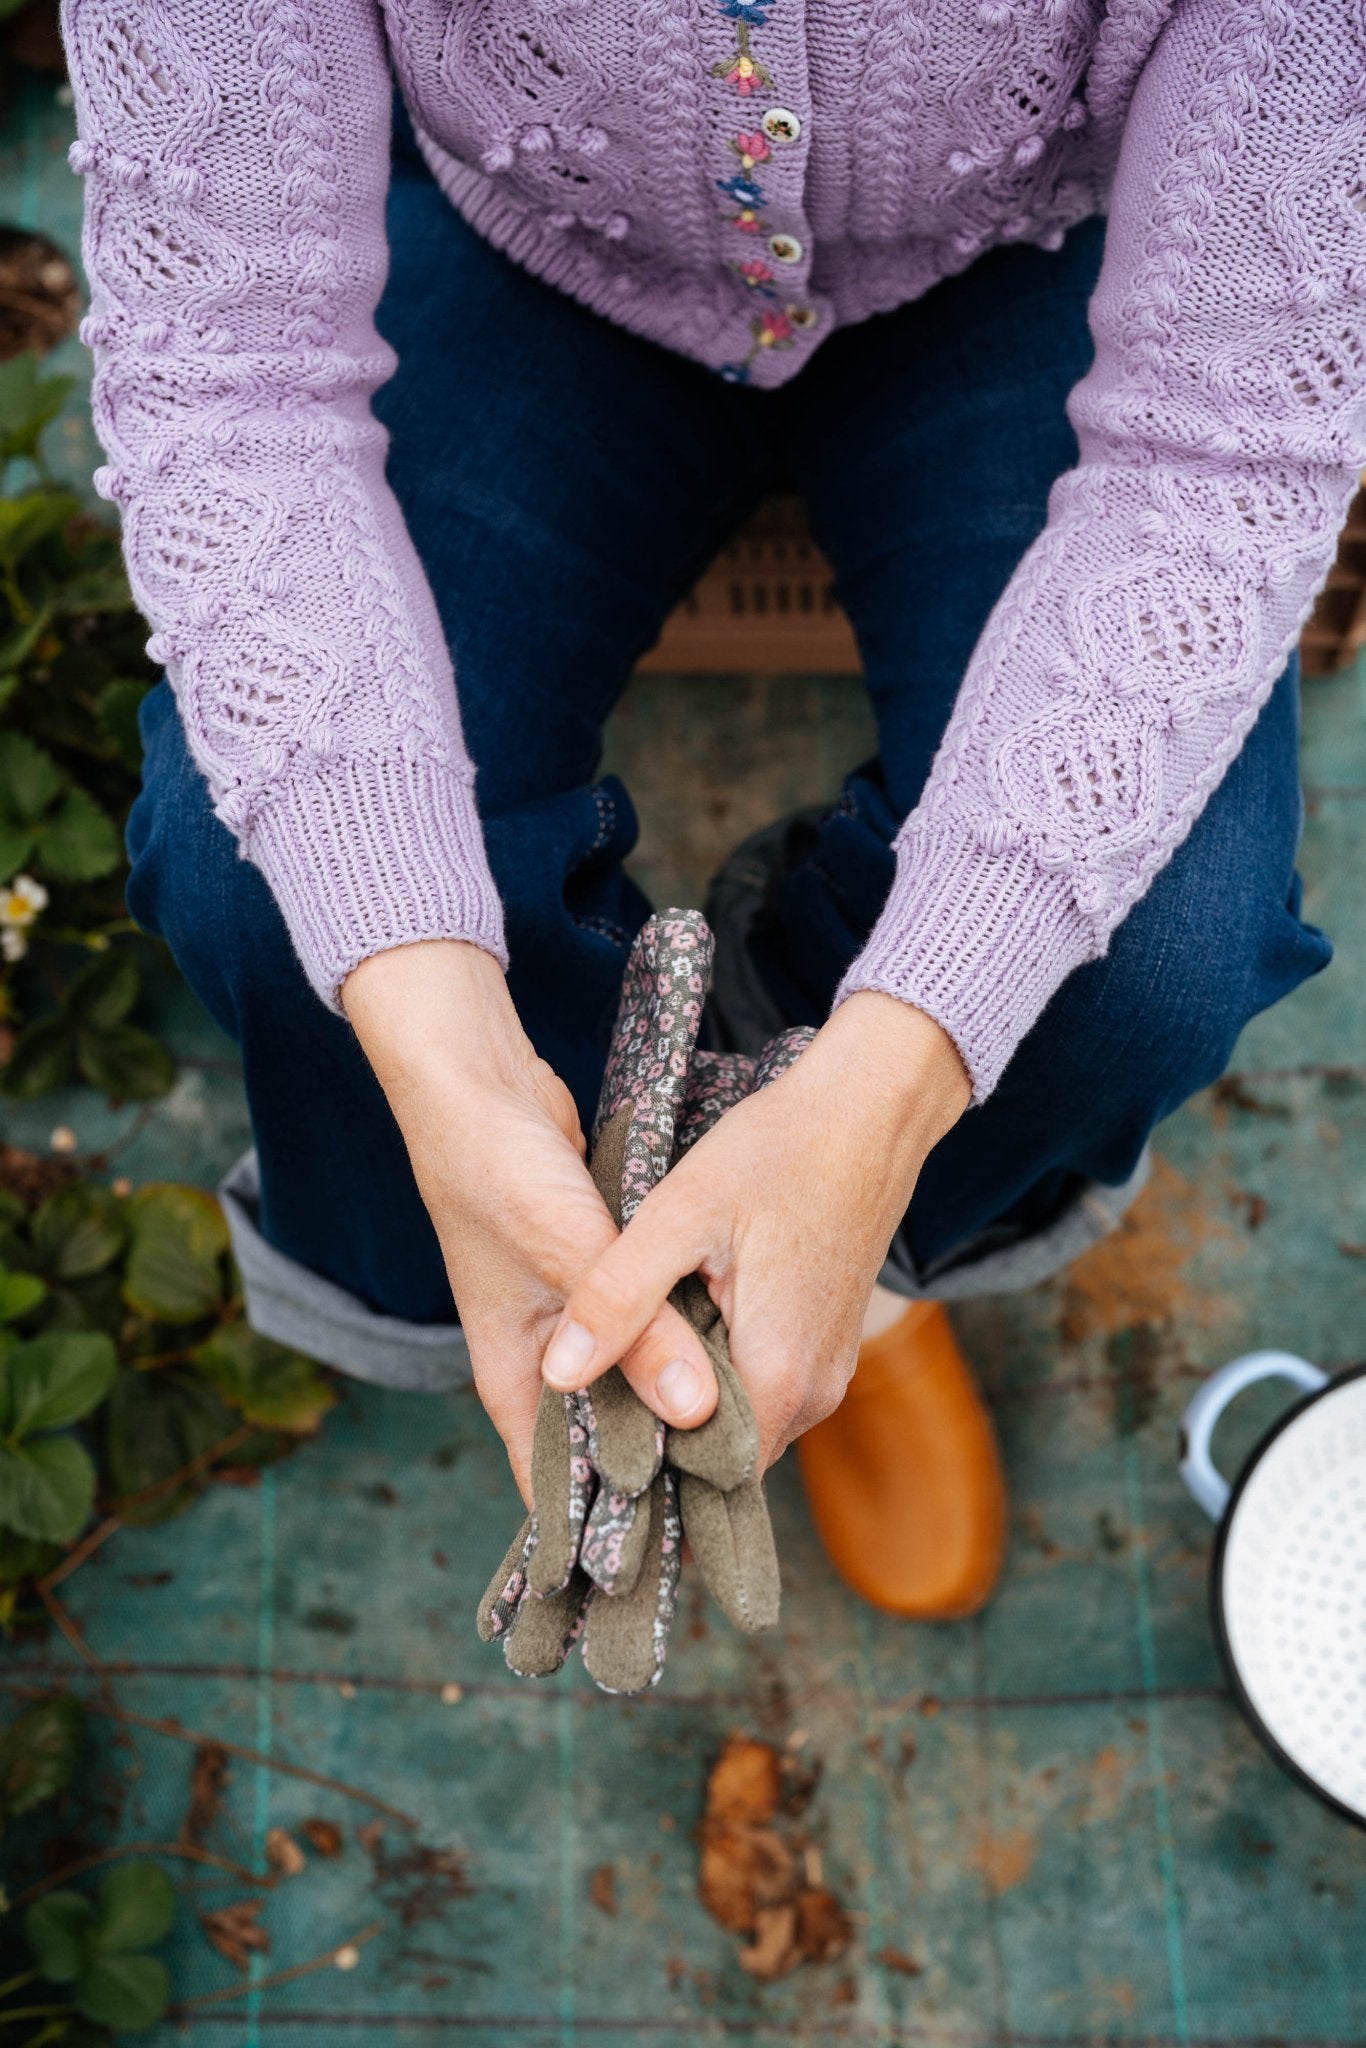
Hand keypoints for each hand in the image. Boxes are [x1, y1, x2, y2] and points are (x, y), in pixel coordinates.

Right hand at [342, 941, 719, 1501]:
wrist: (475, 1086)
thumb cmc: (497, 1173)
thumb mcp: (571, 1253)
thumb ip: (637, 1331)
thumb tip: (698, 1412)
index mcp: (514, 1379)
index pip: (561, 1487)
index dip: (616, 1531)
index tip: (683, 1568)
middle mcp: (542, 1363)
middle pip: (609, 1444)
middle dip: (664, 1475)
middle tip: (741, 1511)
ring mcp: (572, 1325)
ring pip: (636, 1388)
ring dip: (680, 1408)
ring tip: (755, 1448)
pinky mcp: (600, 1283)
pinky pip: (648, 1338)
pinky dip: (681, 1352)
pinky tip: (737, 1364)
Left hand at [540, 993, 970, 1467]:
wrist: (871, 1110)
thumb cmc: (779, 1151)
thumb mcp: (679, 1214)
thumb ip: (618, 1297)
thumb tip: (559, 1374)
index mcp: (777, 1378)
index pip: (697, 1479)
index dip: (634, 1471)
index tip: (578, 1449)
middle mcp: (813, 1394)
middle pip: (715, 1457)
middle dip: (652, 1438)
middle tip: (581, 1403)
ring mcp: (828, 1371)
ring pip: (737, 1422)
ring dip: (681, 1401)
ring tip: (616, 1365)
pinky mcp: (829, 1344)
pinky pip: (761, 1388)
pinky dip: (713, 1373)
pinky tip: (670, 1330)